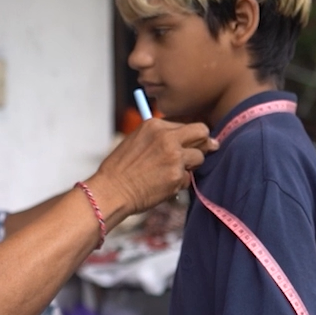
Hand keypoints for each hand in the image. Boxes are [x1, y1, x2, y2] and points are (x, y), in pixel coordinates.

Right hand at [90, 119, 217, 218]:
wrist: (111, 191)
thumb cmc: (120, 169)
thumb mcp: (136, 140)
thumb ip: (159, 136)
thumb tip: (182, 138)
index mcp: (155, 125)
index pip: (186, 123)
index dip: (189, 135)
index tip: (191, 143)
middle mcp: (167, 137)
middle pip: (202, 132)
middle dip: (204, 142)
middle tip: (202, 151)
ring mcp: (174, 157)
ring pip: (200, 157)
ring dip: (191, 165)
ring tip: (172, 172)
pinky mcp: (177, 176)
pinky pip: (189, 178)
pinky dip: (180, 183)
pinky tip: (163, 184)